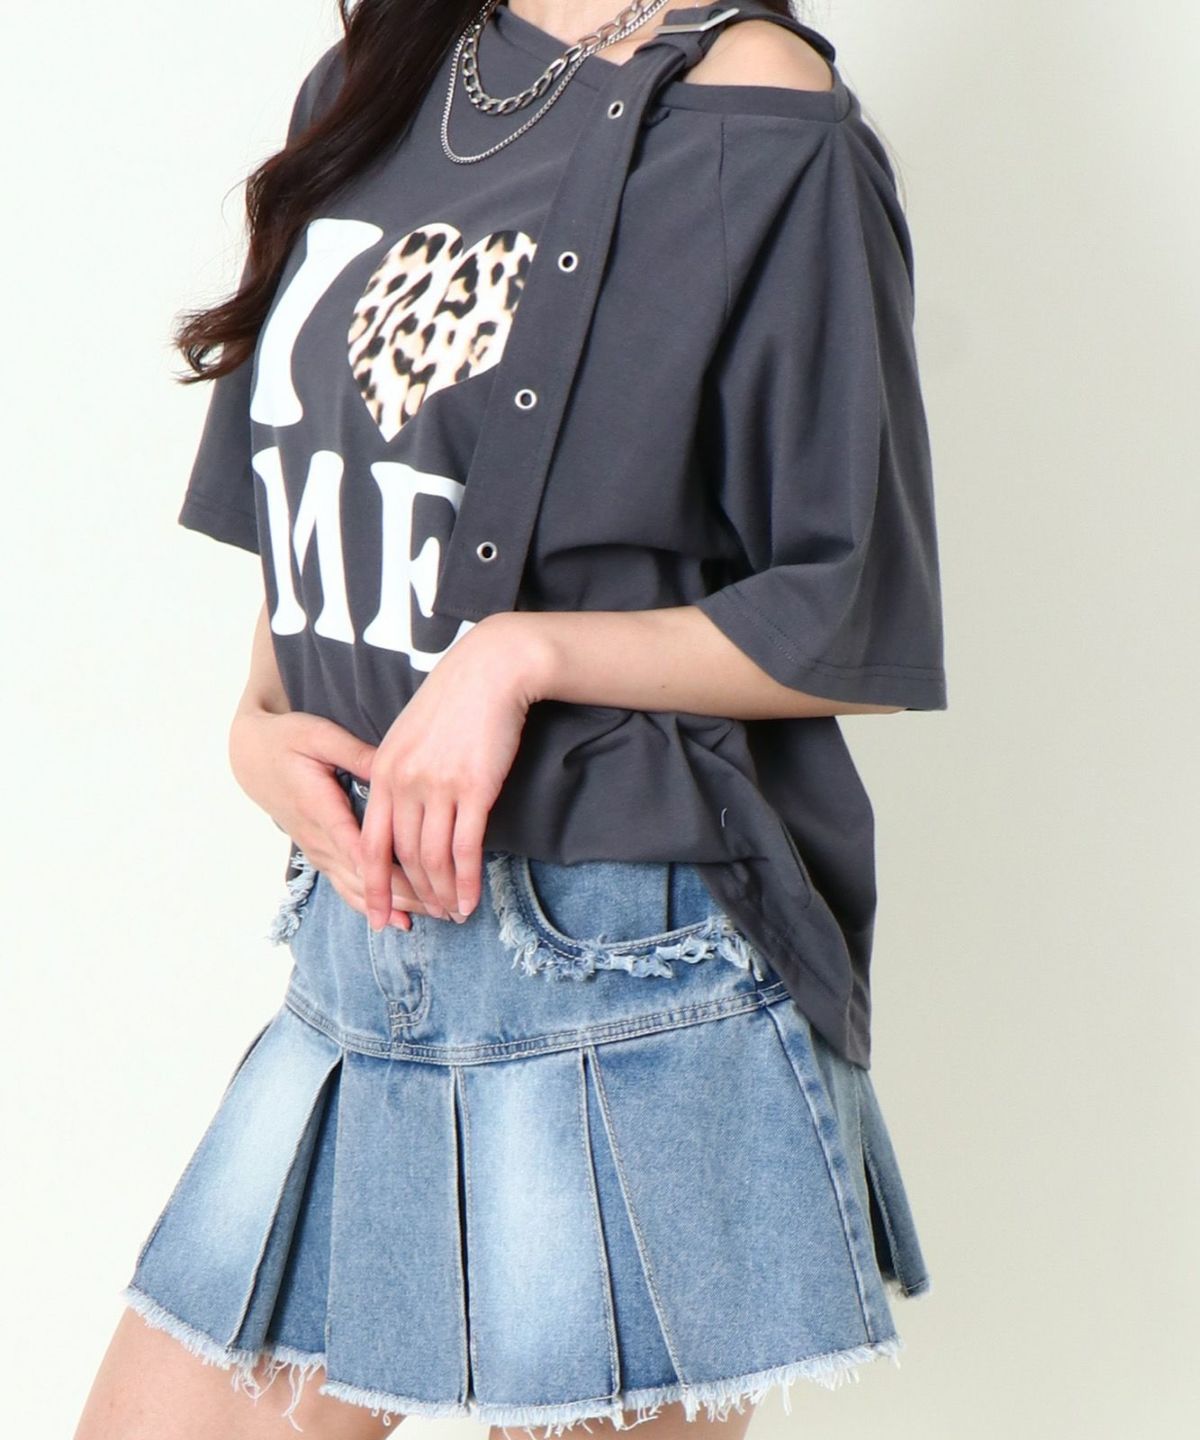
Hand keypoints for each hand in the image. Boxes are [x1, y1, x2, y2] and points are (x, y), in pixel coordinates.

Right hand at [228, 707, 437, 931]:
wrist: (250, 757)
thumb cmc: (287, 741)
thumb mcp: (320, 736)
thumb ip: (356, 754)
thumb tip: (395, 767)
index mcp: (321, 809)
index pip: (360, 851)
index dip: (394, 875)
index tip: (430, 887)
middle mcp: (319, 839)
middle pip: (365, 880)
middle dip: (407, 897)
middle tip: (449, 909)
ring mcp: (318, 851)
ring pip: (356, 890)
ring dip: (395, 906)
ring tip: (435, 916)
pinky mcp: (320, 854)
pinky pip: (347, 887)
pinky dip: (374, 904)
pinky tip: (400, 920)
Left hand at [358, 612, 550, 931]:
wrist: (490, 671)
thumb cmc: (454, 702)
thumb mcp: (408, 735)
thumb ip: (396, 773)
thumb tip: (398, 812)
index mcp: (381, 771)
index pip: (369, 842)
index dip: (373, 884)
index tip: (376, 915)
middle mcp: (404, 783)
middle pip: (402, 857)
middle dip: (415, 896)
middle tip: (428, 919)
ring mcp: (437, 787)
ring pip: (433, 858)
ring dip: (443, 893)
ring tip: (453, 915)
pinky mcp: (473, 788)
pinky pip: (466, 848)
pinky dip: (467, 880)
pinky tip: (471, 900)